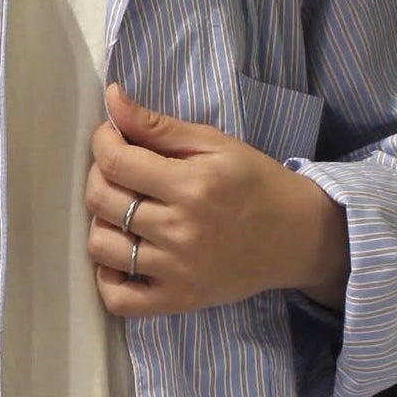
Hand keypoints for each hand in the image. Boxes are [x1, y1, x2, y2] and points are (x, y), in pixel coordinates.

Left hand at [85, 80, 349, 315]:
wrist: (297, 237)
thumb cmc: (255, 183)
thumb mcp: (214, 144)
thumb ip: (158, 125)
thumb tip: (111, 97)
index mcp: (193, 184)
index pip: (116, 162)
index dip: (102, 142)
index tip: (110, 137)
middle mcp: (182, 230)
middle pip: (102, 201)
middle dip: (99, 176)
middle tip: (119, 170)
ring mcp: (178, 270)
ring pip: (101, 246)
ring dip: (101, 223)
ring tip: (123, 211)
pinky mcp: (178, 299)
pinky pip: (118, 299)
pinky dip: (107, 276)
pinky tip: (123, 254)